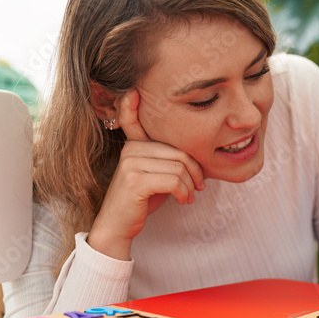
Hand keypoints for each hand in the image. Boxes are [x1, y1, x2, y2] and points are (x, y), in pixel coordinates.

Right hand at [87, 91, 204, 259]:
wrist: (119, 227)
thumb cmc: (142, 201)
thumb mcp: (156, 175)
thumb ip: (168, 160)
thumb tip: (197, 157)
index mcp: (134, 146)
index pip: (132, 120)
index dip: (130, 106)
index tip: (133, 91)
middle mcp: (130, 150)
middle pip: (178, 151)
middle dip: (195, 171)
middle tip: (199, 186)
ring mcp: (131, 164)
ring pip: (179, 167)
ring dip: (190, 186)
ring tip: (188, 196)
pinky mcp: (135, 180)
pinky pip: (174, 180)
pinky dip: (184, 192)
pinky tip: (182, 200)